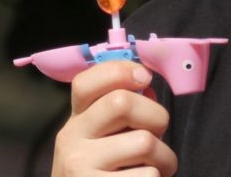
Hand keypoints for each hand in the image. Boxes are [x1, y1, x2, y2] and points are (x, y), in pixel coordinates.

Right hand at [51, 61, 176, 176]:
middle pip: (120, 102)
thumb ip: (116, 113)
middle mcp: (71, 139)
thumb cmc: (101, 174)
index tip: (144, 77)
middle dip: (154, 115)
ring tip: (154, 168)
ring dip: (164, 158)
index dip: (118, 71)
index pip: (85, 82)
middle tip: (156, 132)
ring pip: (144, 142)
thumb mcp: (98, 140)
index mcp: (73, 122)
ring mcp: (82, 167)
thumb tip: (144, 85)